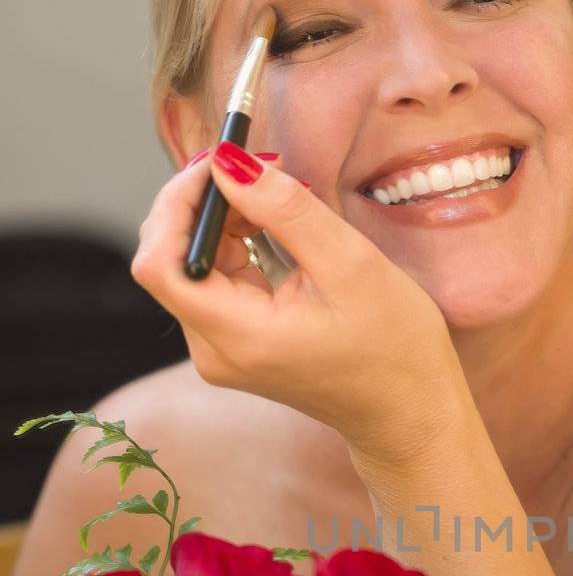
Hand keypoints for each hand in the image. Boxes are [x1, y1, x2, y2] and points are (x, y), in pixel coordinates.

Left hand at [131, 146, 470, 474]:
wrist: (408, 413)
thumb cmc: (394, 348)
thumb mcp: (351, 266)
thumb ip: (286, 212)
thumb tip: (231, 163)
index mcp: (238, 338)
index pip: (160, 262)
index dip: (177, 204)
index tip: (220, 163)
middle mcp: (214, 351)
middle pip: (169, 261)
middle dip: (201, 206)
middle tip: (254, 171)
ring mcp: (221, 352)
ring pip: (190, 267)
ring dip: (220, 222)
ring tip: (274, 201)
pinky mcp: (235, 345)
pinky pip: (213, 282)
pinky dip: (233, 246)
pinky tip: (270, 232)